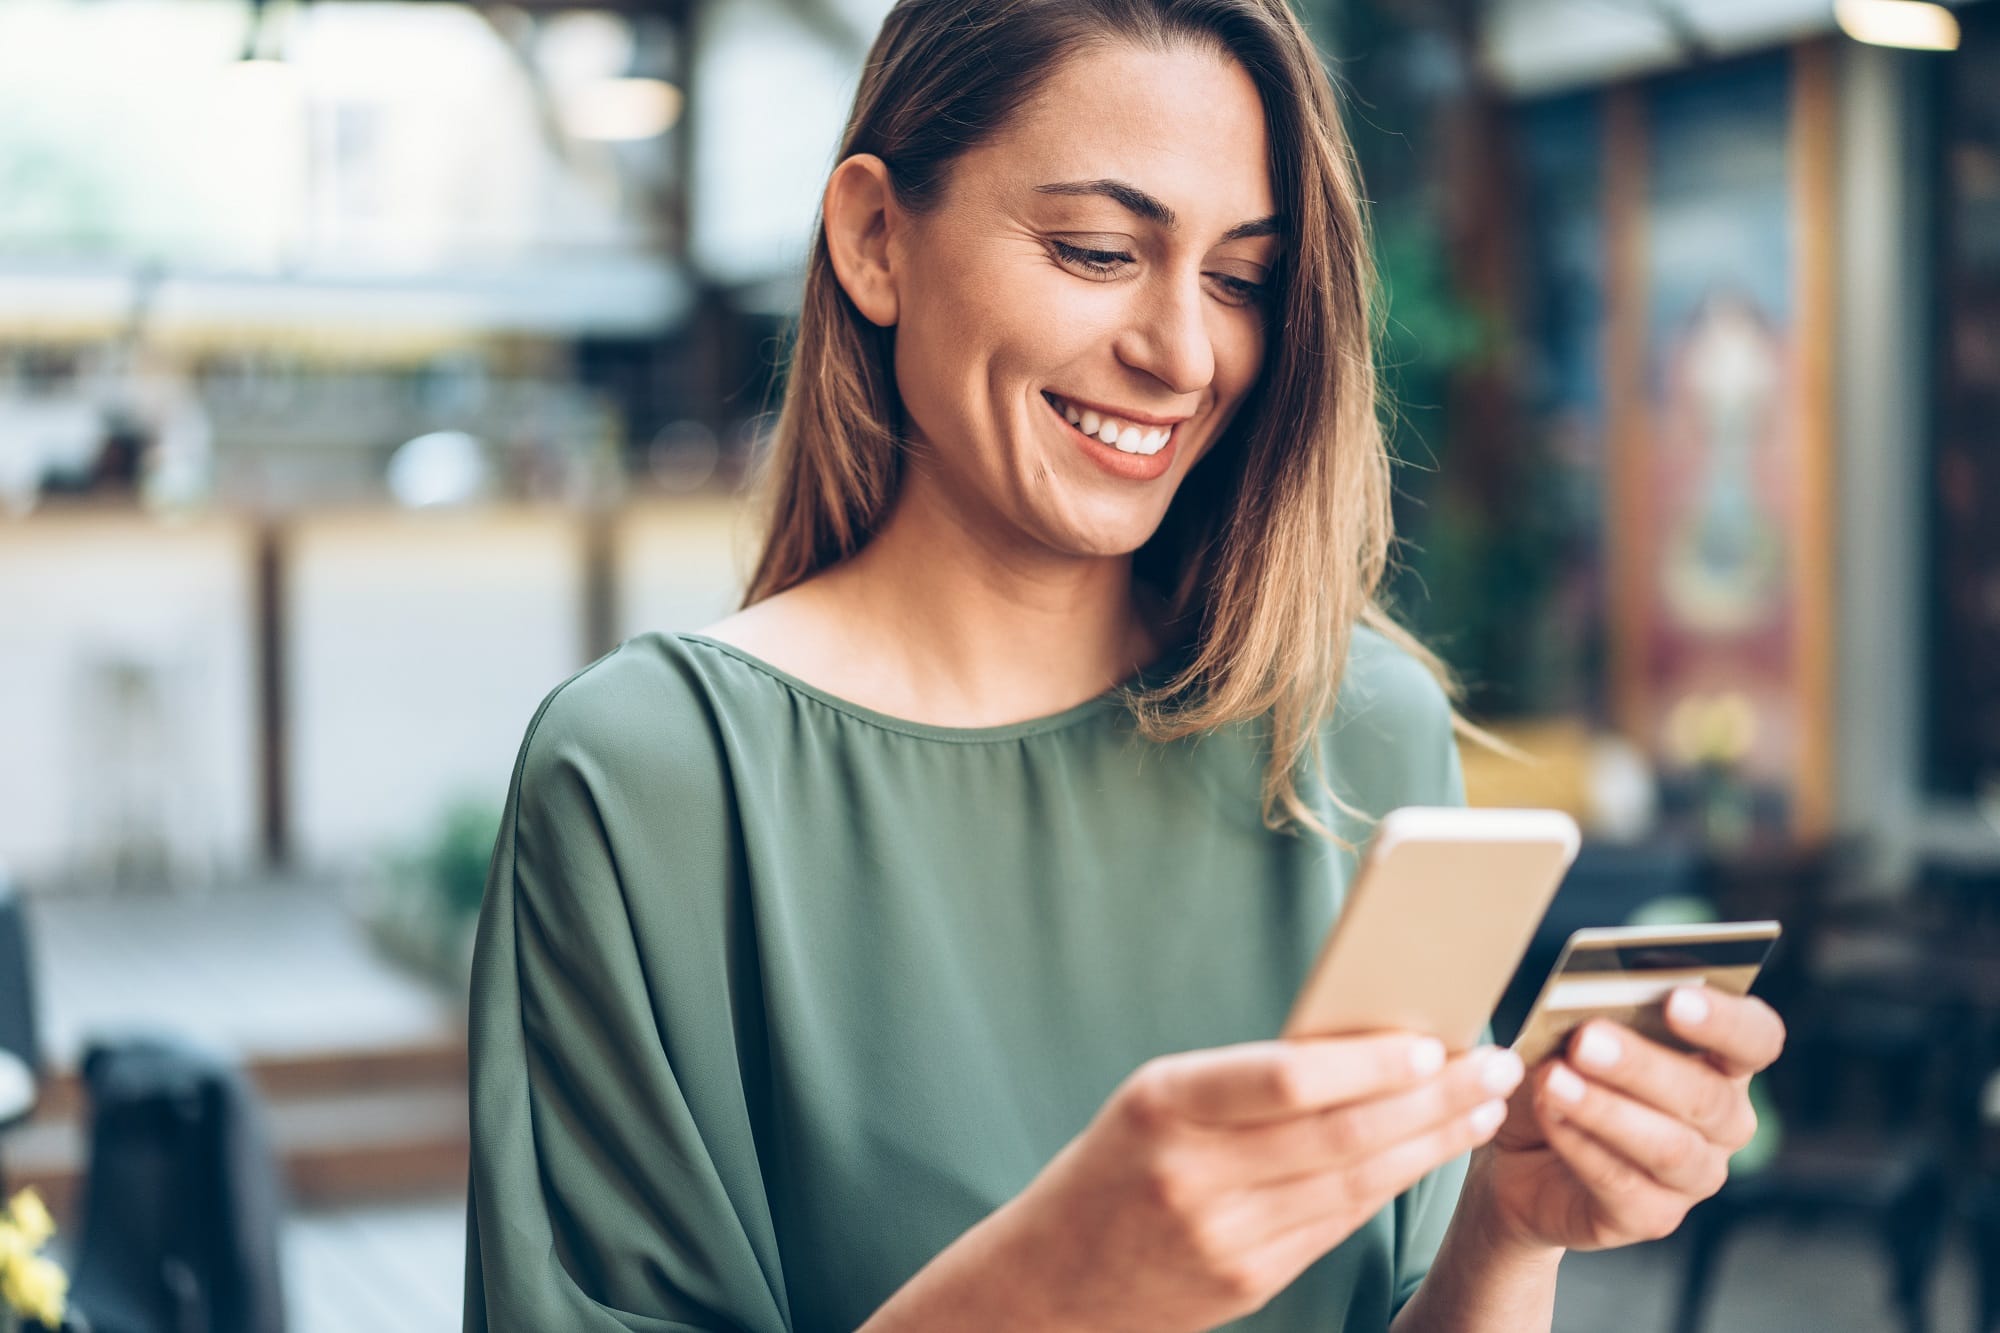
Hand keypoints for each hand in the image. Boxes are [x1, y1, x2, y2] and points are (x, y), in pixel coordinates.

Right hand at [970, 1033, 1525, 1332]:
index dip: (1369, 1062)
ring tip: (1481, 1108)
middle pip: (1342, 1134)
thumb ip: (1246, 1080)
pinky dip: (1390, 1184)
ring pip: (1355, 1183)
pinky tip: (1427, 1155)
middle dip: (1432, 1098)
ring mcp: (1225, 1238)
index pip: (1286, 1077)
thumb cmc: (1114, 1165)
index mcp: (1163, 1104)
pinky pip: (1337, 1222)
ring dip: (1430, 1144)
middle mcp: (1195, 1174)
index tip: (1433, 1040)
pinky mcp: (1249, 1282)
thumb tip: (1364, 1044)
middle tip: (1493, 1067)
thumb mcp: (1156, 1099)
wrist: (1049, 1281)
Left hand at [1473, 987, 1785, 1254]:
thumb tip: (1585, 994)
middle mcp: (1723, 1122)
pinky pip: (1623, 1183)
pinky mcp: (1652, 1216)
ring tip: (1553, 1080)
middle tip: (1586, 1039)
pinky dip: (1580, 1145)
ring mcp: (1694, 1176)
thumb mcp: (1569, 1030)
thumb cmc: (1561, 1072)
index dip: (1724, 1020)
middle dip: (1642, 1065)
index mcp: (1721, 1060)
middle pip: (1707, 1096)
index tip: (1676, 999)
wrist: (1521, 1151)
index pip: (1755, 1038)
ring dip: (1606, 1110)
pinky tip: (1549, 1115)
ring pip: (1670, 1147)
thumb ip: (1591, 1009)